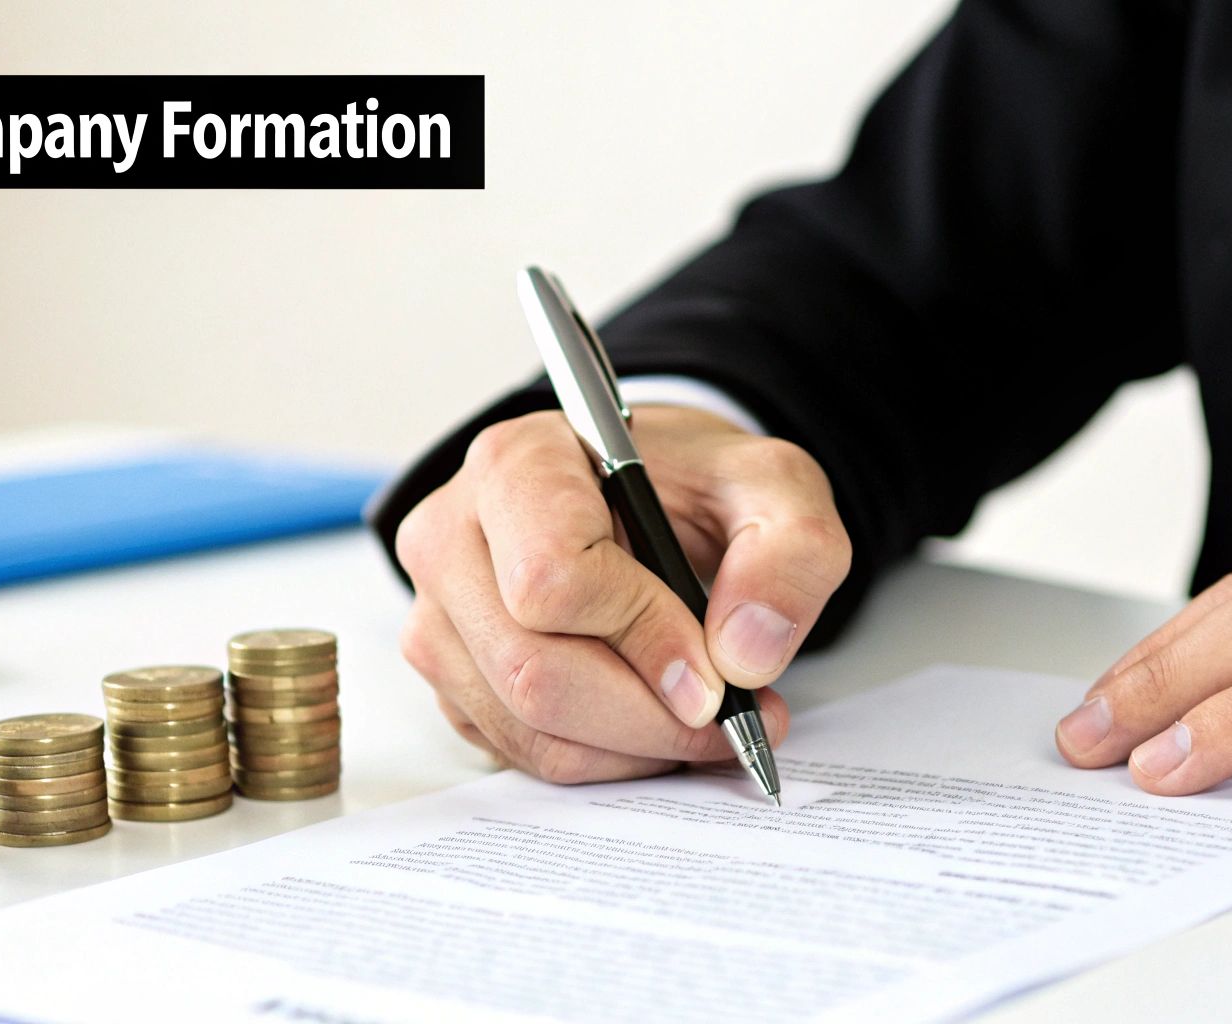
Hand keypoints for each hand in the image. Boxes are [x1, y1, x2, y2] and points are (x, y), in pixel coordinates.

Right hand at [395, 406, 850, 782]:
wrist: (652, 500)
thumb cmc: (695, 487)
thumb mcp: (775, 488)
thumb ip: (791, 551)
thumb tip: (744, 655)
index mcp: (516, 464)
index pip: (552, 578)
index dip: (643, 637)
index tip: (718, 670)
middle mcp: (451, 536)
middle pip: (532, 670)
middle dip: (649, 716)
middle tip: (732, 718)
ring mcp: (439, 613)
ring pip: (526, 726)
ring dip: (634, 747)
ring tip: (705, 719)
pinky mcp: (451, 677)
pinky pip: (521, 752)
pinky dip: (604, 759)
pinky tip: (653, 721)